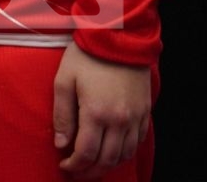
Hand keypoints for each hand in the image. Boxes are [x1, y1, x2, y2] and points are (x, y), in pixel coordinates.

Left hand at [52, 43, 150, 177]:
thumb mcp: (64, 81)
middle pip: (108, 159)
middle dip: (91, 172)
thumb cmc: (85, 56)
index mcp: (97, 113)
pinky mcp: (144, 111)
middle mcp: (120, 120)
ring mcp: (135, 117)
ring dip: (109, 165)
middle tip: (78, 173)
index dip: (75, 165)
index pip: (87, 153)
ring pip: (125, 154)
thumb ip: (62, 115)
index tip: (65, 166)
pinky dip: (125, 152)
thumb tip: (61, 144)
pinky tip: (113, 152)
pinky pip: (137, 142)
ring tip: (94, 166)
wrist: (118, 37)